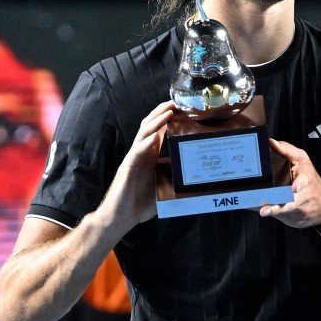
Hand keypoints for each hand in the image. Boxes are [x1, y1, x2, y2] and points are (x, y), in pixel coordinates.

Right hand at [102, 101, 175, 230]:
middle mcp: (141, 154)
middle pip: (150, 126)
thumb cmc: (141, 204)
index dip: (169, 118)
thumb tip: (201, 176)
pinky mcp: (127, 170)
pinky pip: (136, 154)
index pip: (159, 131)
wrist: (119, 218)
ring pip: (143, 135)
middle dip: (162, 112)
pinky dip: (145, 144)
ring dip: (155, 122)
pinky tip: (154, 138)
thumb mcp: (165, 187)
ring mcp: (133, 160)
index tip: (184, 108)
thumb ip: (177, 177)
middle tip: (177, 102)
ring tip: (167, 112)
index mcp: (150, 156)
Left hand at [259, 139, 320, 228]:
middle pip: (292, 200)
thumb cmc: (309, 177)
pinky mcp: (293, 217)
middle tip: (266, 205)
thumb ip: (286, 150)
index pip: (305, 180)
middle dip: (280, 203)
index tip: (295, 188)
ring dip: (274, 211)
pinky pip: (281, 216)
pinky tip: (262, 212)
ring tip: (264, 211)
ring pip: (286, 210)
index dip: (300, 184)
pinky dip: (271, 214)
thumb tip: (270, 142)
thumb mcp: (302, 159)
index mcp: (307, 177)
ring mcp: (299, 208)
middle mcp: (304, 194)